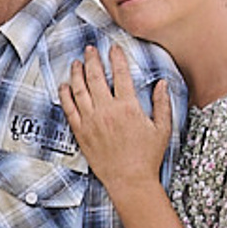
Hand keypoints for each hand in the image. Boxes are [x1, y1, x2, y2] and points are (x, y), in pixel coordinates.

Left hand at [60, 45, 172, 192]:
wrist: (129, 179)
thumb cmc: (148, 156)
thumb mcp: (162, 128)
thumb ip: (162, 103)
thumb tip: (162, 83)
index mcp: (128, 107)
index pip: (120, 75)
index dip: (116, 58)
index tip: (113, 48)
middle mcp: (106, 111)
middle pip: (95, 78)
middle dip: (92, 60)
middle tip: (90, 49)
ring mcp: (91, 121)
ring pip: (79, 90)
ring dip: (77, 73)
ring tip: (77, 62)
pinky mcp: (80, 132)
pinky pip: (69, 109)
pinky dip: (65, 95)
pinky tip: (64, 86)